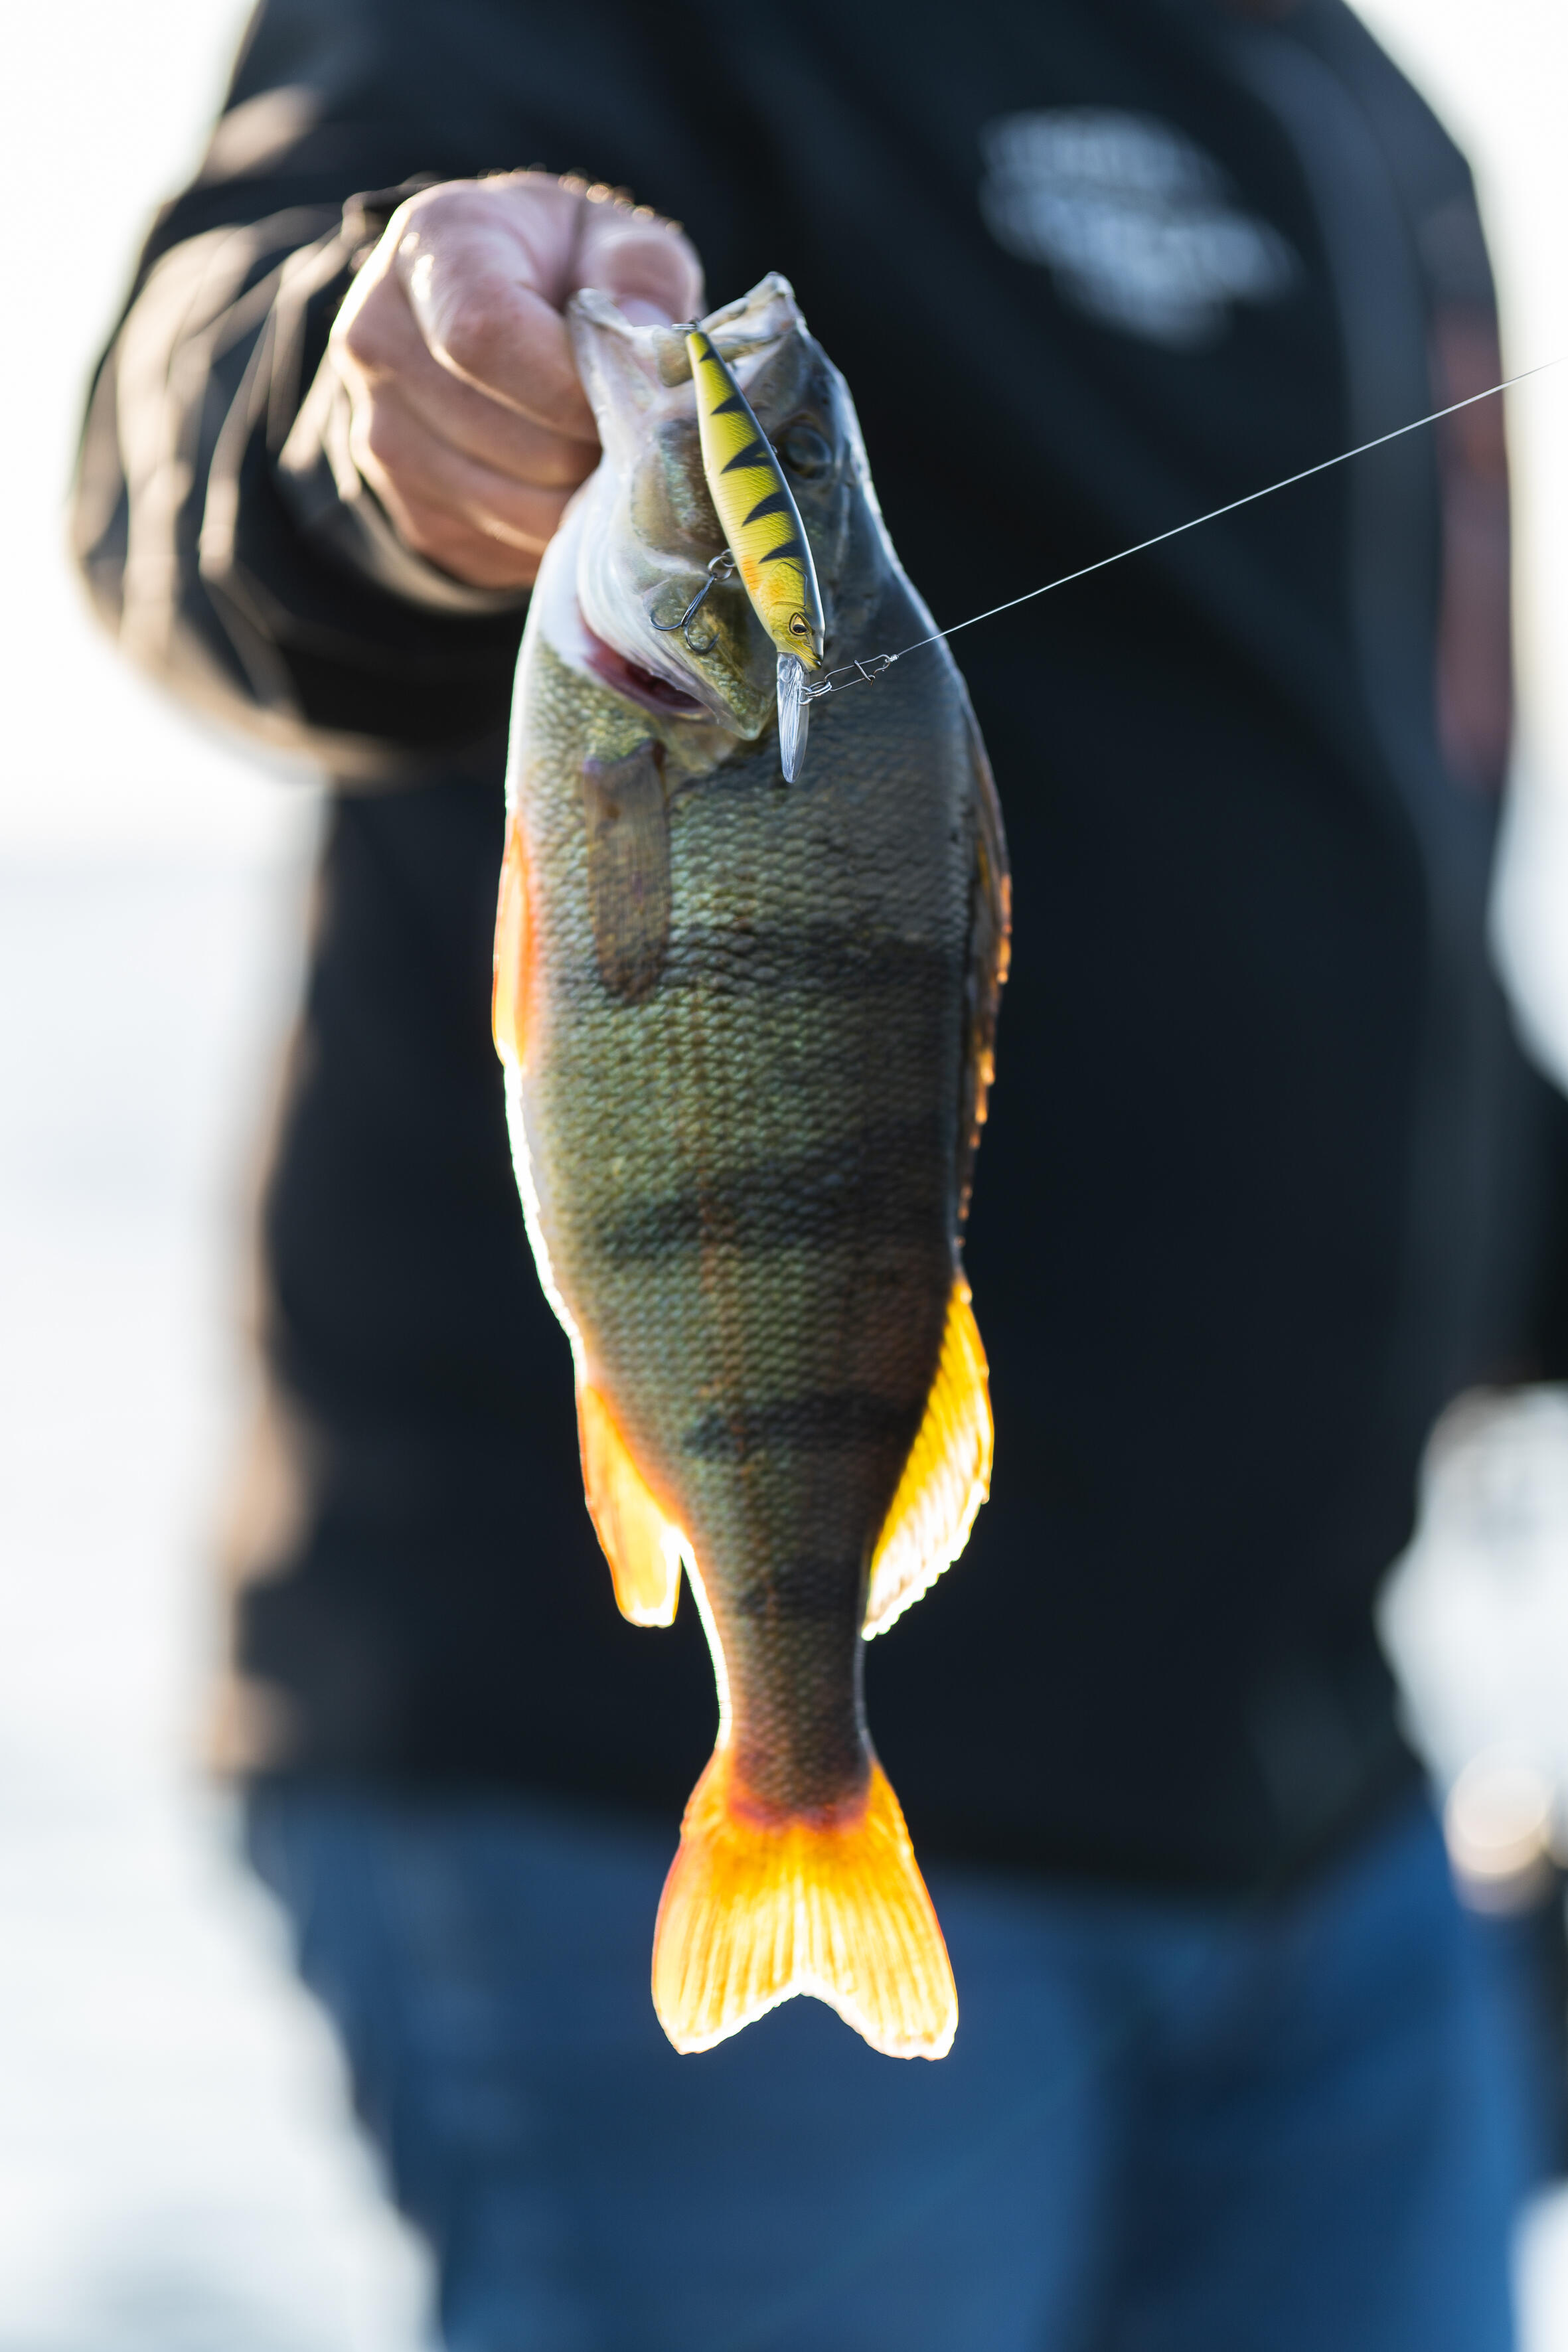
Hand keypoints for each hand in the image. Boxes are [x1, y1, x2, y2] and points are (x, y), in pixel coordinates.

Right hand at [327, 173, 703, 589]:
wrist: (490, 316)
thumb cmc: (565, 267)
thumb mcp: (614, 238)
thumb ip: (639, 273)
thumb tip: (650, 345)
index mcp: (432, 245)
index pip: (482, 334)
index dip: (567, 388)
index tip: (624, 397)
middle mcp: (379, 338)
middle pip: (504, 435)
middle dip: (588, 451)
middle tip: (632, 436)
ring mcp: (381, 435)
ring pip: (507, 506)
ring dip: (578, 502)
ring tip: (605, 461)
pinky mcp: (411, 513)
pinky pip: (500, 549)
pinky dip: (553, 536)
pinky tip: (571, 491)